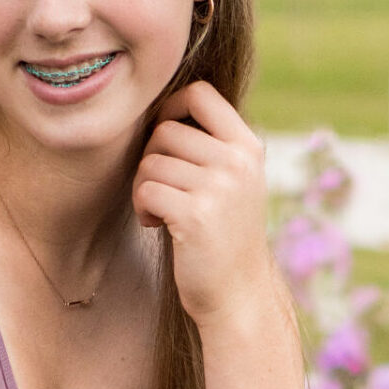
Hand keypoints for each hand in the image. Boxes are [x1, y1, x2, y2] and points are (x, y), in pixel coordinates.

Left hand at [131, 80, 273, 328]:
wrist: (239, 293)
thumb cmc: (226, 235)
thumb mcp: (235, 182)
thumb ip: (212, 146)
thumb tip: (162, 108)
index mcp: (247, 147)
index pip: (200, 94)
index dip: (170, 106)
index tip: (162, 138)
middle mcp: (237, 162)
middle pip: (165, 131)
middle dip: (150, 159)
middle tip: (159, 189)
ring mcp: (218, 188)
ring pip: (150, 162)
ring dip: (143, 187)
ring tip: (159, 211)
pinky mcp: (194, 215)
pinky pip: (145, 190)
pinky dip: (142, 207)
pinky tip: (156, 224)